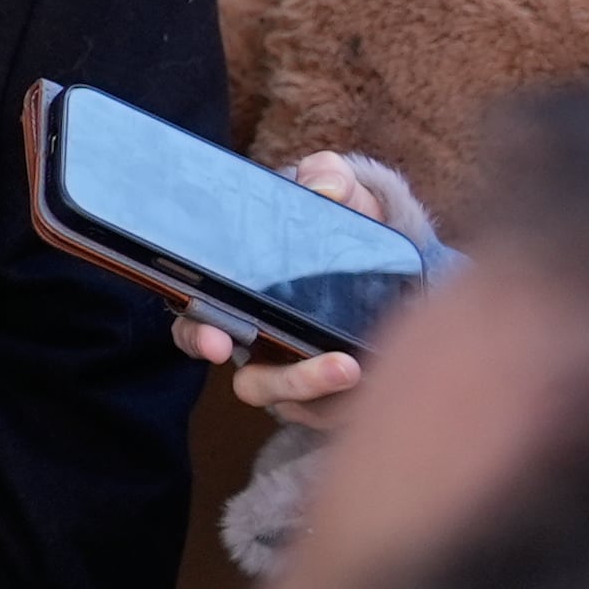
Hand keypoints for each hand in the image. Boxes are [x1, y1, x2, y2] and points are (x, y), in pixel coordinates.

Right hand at [168, 150, 434, 430]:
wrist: (390, 257)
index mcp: (236, 297)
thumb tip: (326, 188)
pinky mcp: (338, 394)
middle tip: (333, 367)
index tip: (217, 343)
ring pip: (297, 403)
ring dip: (323, 389)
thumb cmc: (340, 222)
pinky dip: (357, 397)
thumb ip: (325, 177)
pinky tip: (386, 372)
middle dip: (285, 381)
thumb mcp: (332, 190)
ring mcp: (301, 372)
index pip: (198, 323)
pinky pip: (338, 410)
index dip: (199, 335)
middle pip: (251, 382)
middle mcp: (260, 345)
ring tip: (358, 368)